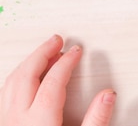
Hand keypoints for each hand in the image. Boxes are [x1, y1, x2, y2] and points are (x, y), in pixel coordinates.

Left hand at [0, 35, 115, 125]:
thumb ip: (96, 119)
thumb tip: (108, 95)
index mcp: (40, 121)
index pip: (53, 81)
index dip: (66, 62)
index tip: (76, 51)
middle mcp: (18, 119)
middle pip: (26, 76)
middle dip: (43, 53)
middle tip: (57, 41)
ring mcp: (7, 121)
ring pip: (11, 83)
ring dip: (28, 63)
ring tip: (45, 52)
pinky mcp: (4, 124)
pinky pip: (5, 93)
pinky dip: (18, 77)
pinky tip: (27, 75)